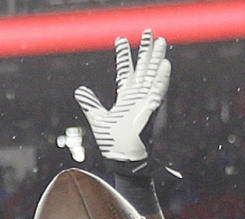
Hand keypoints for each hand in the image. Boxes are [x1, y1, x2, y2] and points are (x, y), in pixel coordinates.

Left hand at [74, 29, 169, 169]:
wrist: (122, 160)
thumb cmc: (113, 143)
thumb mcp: (98, 120)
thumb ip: (90, 104)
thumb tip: (79, 90)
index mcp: (125, 97)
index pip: (124, 71)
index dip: (123, 55)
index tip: (121, 40)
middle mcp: (137, 97)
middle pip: (143, 68)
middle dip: (146, 50)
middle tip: (149, 31)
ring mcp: (145, 102)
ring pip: (153, 75)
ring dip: (156, 59)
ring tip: (160, 40)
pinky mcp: (151, 111)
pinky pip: (158, 92)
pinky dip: (161, 79)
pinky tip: (164, 65)